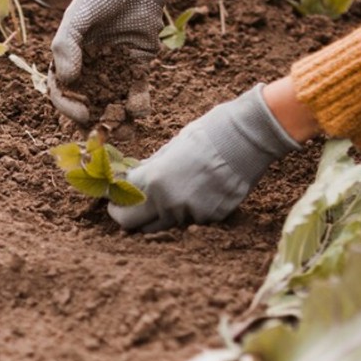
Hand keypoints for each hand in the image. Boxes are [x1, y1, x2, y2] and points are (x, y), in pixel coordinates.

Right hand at [49, 0, 183, 125]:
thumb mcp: (77, 16)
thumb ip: (66, 47)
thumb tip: (66, 81)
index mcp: (68, 57)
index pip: (62, 90)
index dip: (68, 106)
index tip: (81, 113)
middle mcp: (89, 67)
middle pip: (86, 102)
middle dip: (93, 121)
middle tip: (101, 135)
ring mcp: (113, 68)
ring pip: (111, 101)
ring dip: (116, 119)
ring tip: (124, 133)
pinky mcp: (138, 66)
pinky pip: (136, 90)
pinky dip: (138, 103)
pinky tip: (140, 111)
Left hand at [108, 85, 300, 231]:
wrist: (246, 139)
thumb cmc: (205, 136)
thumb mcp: (169, 149)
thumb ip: (148, 170)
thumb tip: (132, 180)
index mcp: (153, 181)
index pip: (120, 204)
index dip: (115, 201)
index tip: (114, 200)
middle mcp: (168, 203)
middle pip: (134, 225)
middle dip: (128, 216)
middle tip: (129, 207)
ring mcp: (191, 214)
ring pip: (163, 224)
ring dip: (159, 213)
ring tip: (170, 192)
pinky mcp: (211, 219)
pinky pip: (189, 221)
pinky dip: (186, 211)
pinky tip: (196, 191)